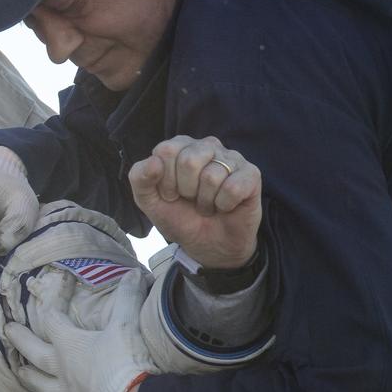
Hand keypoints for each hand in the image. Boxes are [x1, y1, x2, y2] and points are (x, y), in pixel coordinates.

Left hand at [5, 271, 152, 391]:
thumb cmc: (125, 359)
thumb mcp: (126, 323)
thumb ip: (128, 297)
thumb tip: (134, 273)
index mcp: (68, 344)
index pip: (53, 317)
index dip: (56, 296)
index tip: (63, 281)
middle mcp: (62, 369)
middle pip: (34, 352)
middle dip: (20, 339)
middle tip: (7, 330)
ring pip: (42, 384)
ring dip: (31, 377)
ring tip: (20, 372)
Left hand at [129, 136, 261, 268]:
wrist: (209, 246)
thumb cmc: (181, 218)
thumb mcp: (150, 202)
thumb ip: (140, 179)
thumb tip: (154, 161)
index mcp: (180, 147)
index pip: (166, 151)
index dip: (165, 181)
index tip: (170, 194)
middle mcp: (207, 146)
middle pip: (190, 160)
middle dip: (186, 190)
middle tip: (191, 200)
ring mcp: (232, 158)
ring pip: (212, 176)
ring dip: (205, 201)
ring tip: (207, 205)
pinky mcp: (251, 174)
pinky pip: (233, 187)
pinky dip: (224, 205)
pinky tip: (225, 206)